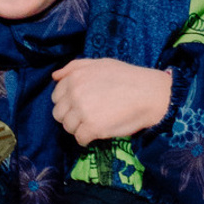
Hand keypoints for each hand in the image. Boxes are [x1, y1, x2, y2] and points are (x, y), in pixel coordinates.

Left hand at [50, 59, 173, 145]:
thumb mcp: (99, 63)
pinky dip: (86, 140)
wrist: (149, 93)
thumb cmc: (127, 77)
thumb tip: (55, 76)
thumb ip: (74, 67)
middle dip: (71, 116)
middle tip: (87, 116)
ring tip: (93, 124)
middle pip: (59, 114)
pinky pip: (80, 139)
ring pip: (68, 127)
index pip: (56, 97)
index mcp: (74, 78)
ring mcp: (83, 111)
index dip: (67, 103)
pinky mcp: (93, 127)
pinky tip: (96, 134)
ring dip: (79, 128)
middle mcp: (75, 94)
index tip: (80, 105)